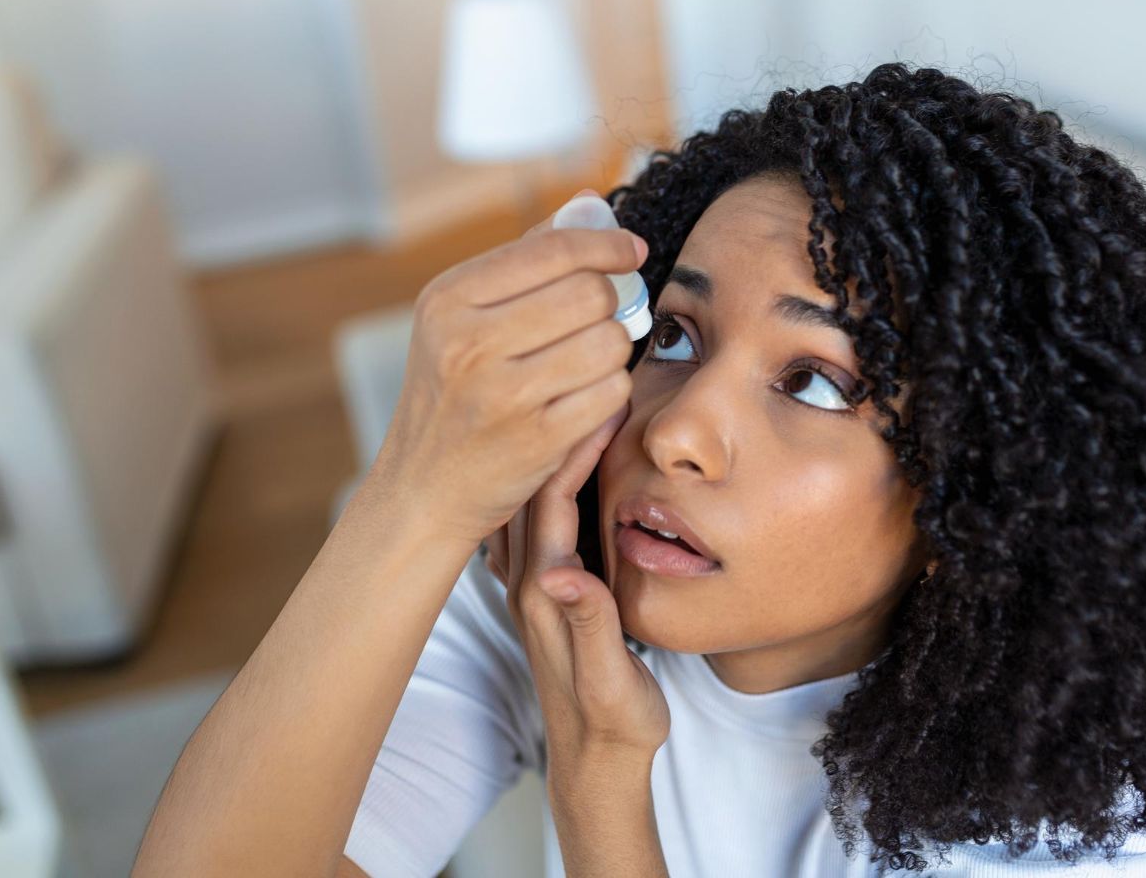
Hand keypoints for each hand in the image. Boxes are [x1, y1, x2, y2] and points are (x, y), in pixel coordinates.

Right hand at [369, 188, 647, 544]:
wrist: (424, 488)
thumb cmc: (454, 393)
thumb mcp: (462, 318)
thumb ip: (526, 258)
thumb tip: (592, 203)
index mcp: (448, 299)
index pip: (553, 249)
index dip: (607, 244)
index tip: (631, 251)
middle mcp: (468, 342)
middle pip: (589, 293)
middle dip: (609, 303)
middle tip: (600, 319)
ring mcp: (503, 394)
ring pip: (608, 342)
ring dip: (612, 349)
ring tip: (588, 359)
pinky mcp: (537, 440)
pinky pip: (612, 392)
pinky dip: (611, 391)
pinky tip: (587, 396)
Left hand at [484, 398, 669, 765]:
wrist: (594, 765)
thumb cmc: (614, 724)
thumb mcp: (610, 681)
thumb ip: (589, 626)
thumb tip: (563, 575)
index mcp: (547, 593)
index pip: (552, 500)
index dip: (574, 444)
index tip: (602, 396)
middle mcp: (531, 583)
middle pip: (534, 488)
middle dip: (558, 428)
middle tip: (585, 379)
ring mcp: (534, 587)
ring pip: (532, 499)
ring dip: (553, 449)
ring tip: (576, 403)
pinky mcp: (547, 593)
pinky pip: (542, 520)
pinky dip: (555, 480)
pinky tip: (568, 462)